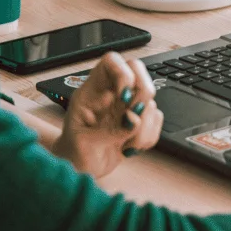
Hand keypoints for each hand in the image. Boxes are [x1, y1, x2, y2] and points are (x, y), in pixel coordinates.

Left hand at [53, 53, 163, 177]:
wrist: (80, 169)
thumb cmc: (74, 152)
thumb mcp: (84, 143)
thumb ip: (109, 131)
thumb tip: (133, 120)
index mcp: (93, 91)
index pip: (111, 61)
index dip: (123, 72)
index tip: (124, 96)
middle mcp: (112, 94)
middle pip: (138, 70)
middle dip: (143, 93)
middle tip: (133, 115)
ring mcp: (127, 106)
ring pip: (150, 100)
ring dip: (144, 126)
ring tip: (125, 145)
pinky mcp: (139, 121)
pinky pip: (156, 120)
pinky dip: (148, 137)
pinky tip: (130, 147)